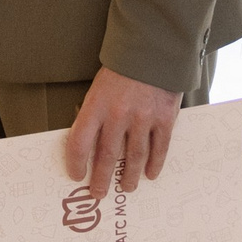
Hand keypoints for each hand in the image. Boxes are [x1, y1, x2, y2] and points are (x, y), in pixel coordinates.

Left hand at [64, 66, 180, 199]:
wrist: (154, 48)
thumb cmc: (122, 68)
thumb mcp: (99, 87)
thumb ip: (95, 113)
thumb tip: (89, 144)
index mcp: (96, 105)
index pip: (80, 143)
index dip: (75, 164)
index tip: (75, 175)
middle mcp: (118, 114)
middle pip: (107, 157)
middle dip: (101, 179)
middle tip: (98, 193)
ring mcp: (143, 117)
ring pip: (135, 158)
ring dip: (130, 177)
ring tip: (127, 187)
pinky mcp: (165, 118)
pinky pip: (159, 148)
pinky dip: (155, 164)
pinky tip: (151, 174)